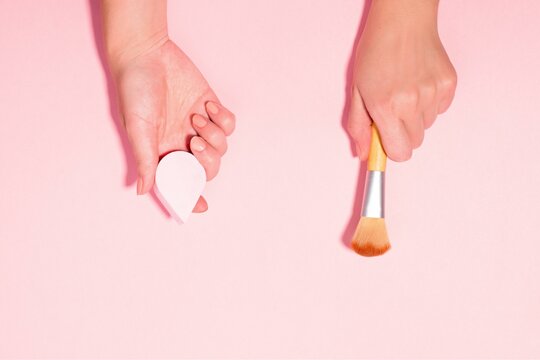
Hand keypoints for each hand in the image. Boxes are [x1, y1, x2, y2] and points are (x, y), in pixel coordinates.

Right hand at [112, 39, 234, 210]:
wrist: (148, 53)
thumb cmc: (135, 89)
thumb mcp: (137, 127)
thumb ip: (145, 158)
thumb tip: (144, 190)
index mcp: (163, 151)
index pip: (181, 181)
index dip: (191, 196)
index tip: (201, 207)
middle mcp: (182, 142)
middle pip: (207, 168)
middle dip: (207, 161)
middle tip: (194, 142)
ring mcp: (198, 125)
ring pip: (221, 148)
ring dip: (214, 136)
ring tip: (196, 118)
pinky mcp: (211, 108)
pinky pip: (229, 125)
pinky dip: (224, 120)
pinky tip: (208, 107)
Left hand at [347, 0, 456, 160]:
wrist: (403, 20)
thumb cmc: (376, 52)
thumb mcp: (357, 90)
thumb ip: (358, 126)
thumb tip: (363, 154)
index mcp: (386, 107)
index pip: (400, 153)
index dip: (392, 149)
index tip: (387, 140)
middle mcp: (412, 103)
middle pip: (415, 143)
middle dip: (401, 132)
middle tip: (392, 109)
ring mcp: (433, 94)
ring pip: (427, 126)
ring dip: (415, 116)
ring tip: (404, 90)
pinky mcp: (449, 85)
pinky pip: (440, 110)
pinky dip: (430, 103)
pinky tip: (419, 83)